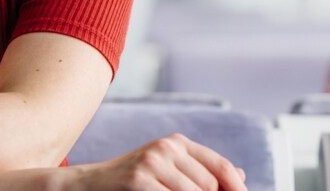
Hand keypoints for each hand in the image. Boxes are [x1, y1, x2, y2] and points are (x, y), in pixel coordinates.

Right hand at [69, 133, 246, 190]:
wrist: (87, 185)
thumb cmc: (130, 181)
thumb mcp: (166, 170)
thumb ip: (200, 171)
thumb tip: (241, 176)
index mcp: (177, 143)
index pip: (220, 166)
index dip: (236, 187)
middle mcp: (167, 147)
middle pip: (209, 185)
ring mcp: (152, 163)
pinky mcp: (139, 180)